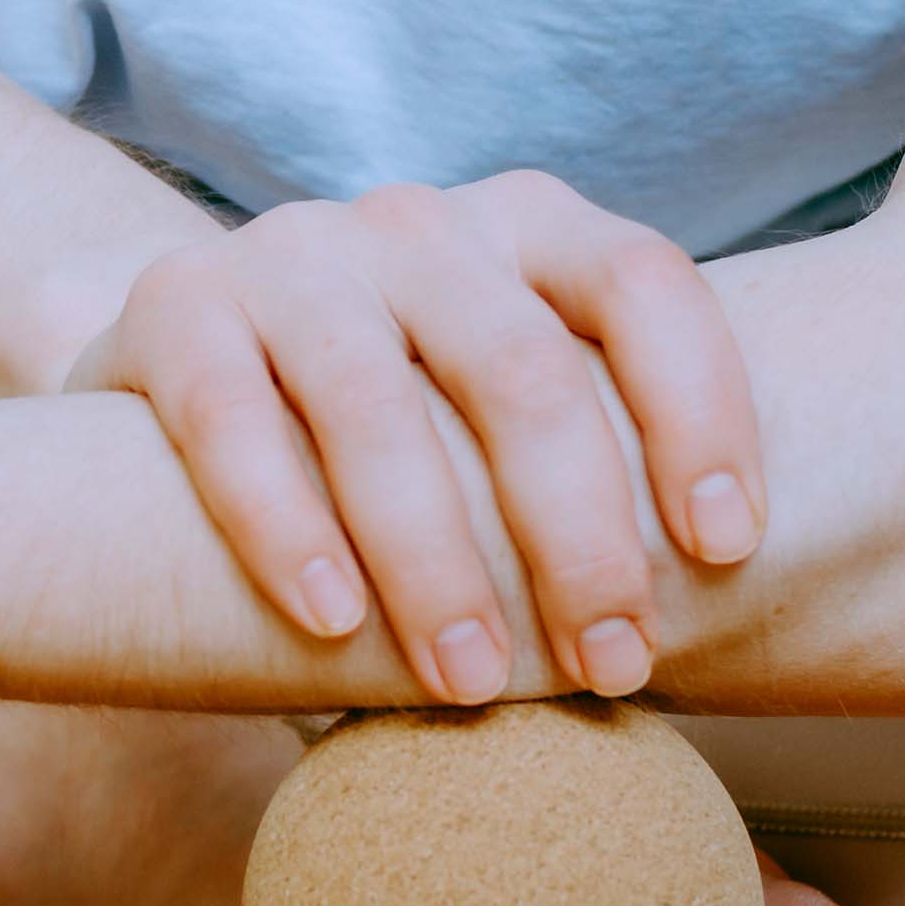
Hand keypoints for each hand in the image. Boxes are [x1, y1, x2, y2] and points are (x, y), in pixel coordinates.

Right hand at [66, 172, 767, 705]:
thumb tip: (716, 633)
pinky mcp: (177, 301)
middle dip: (578, 536)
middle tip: (612, 668)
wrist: (190, 395)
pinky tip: (331, 621)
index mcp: (528, 228)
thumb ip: (583, 482)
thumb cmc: (400, 452)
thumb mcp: (503, 430)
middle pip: (521, 368)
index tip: (727, 552)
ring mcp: (292, 252)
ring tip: (469, 683)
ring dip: (435, 560)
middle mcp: (417, 222)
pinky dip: (286, 526)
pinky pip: (233, 419)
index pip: (644, 287)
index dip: (701, 410)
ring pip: (375, 403)